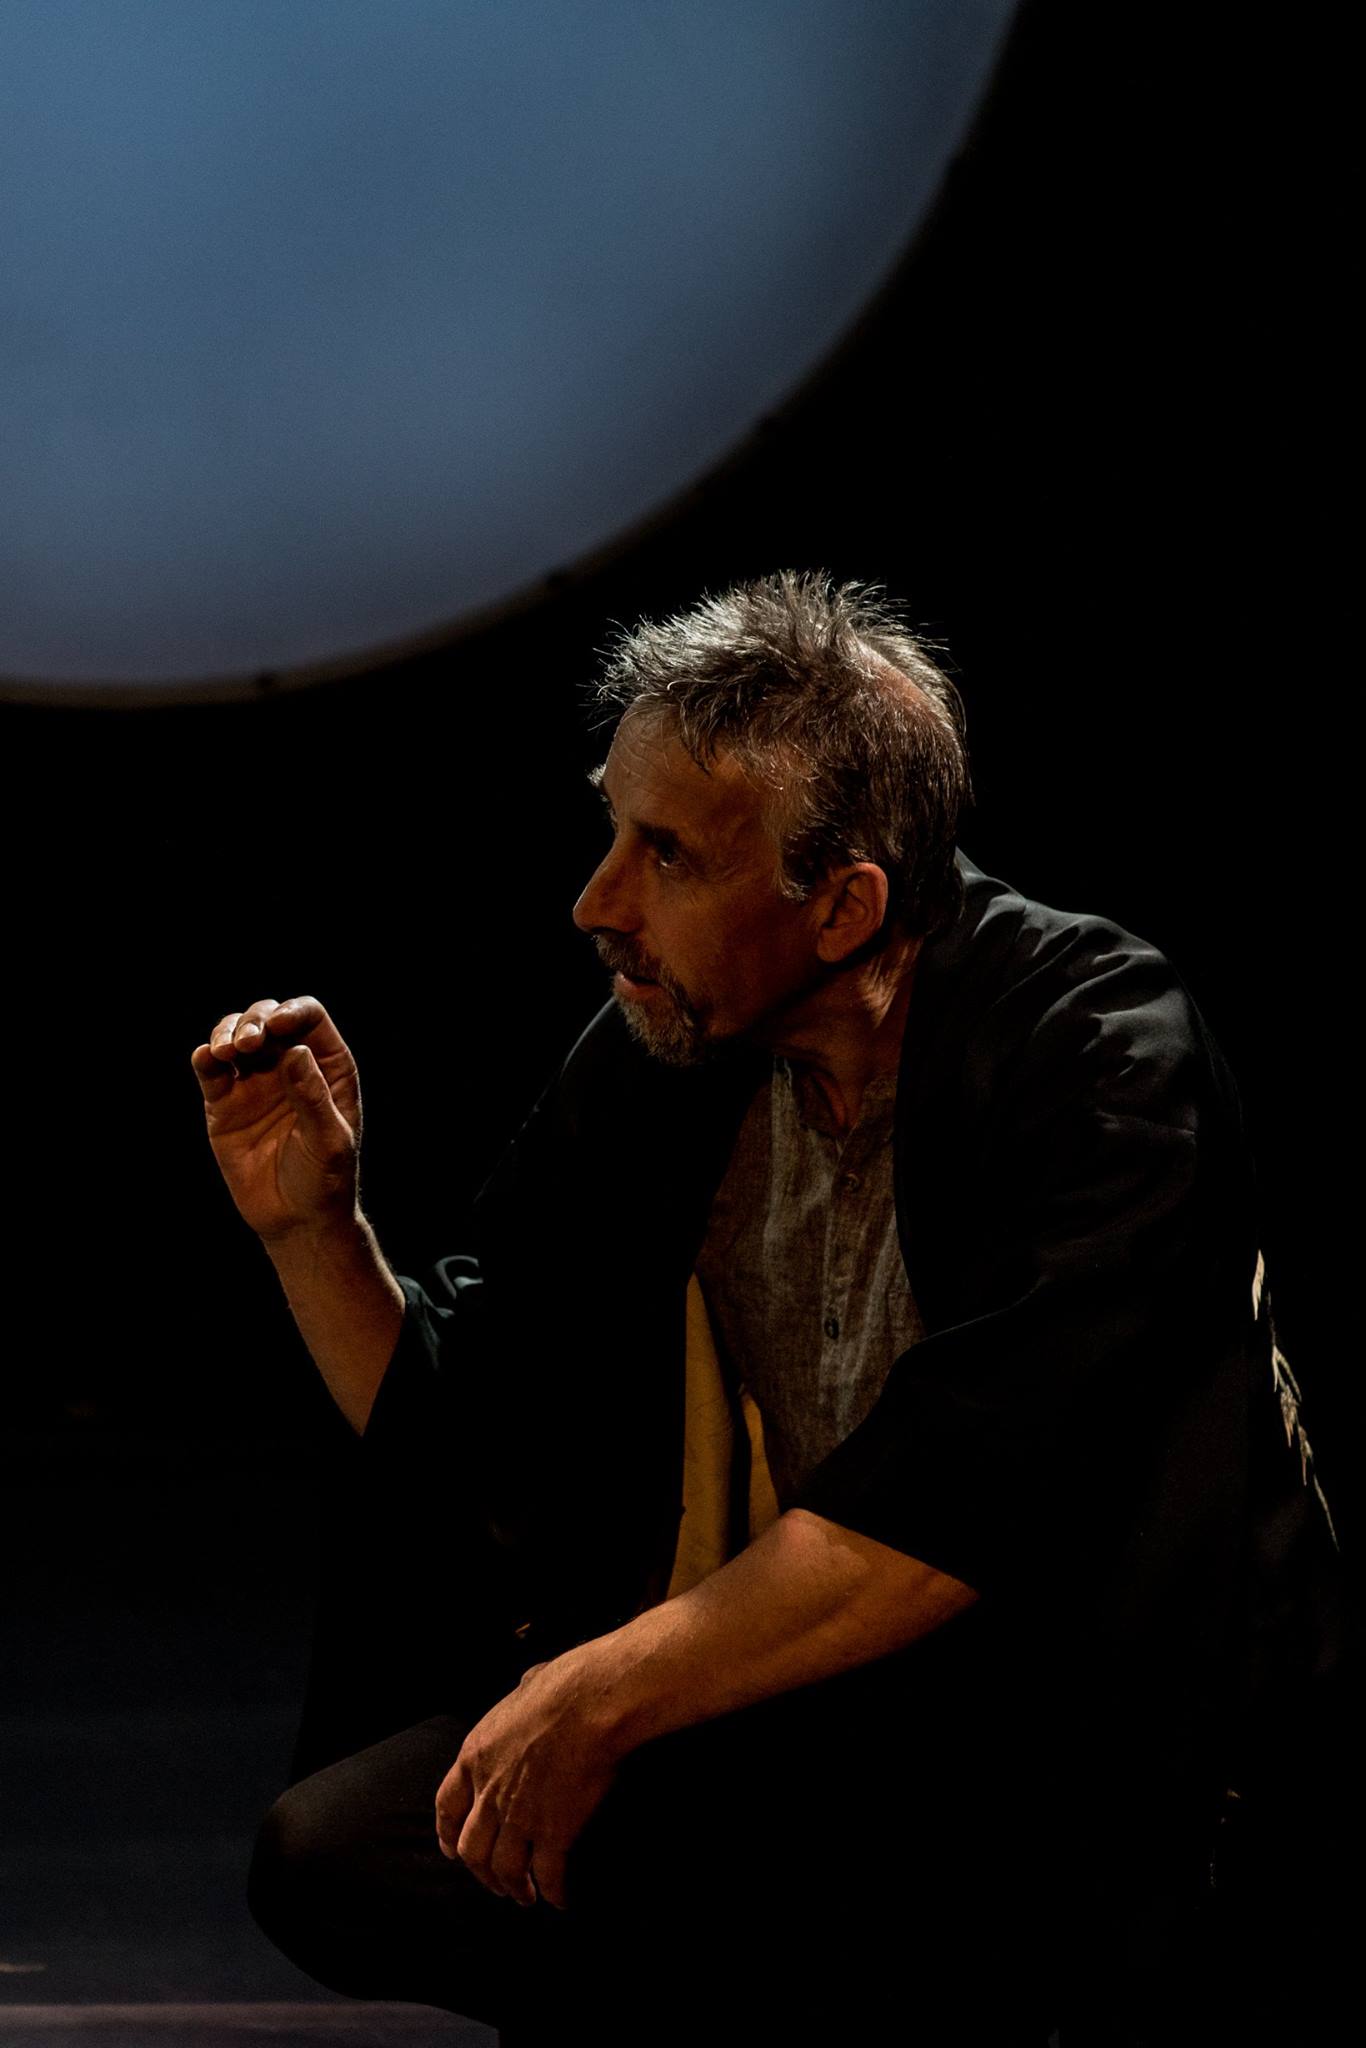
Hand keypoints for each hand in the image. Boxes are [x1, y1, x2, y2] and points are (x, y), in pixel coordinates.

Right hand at [191, 996, 360, 1241]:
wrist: (296, 1219)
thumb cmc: (325, 1179)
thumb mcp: (328, 1140)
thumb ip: (313, 1098)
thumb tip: (295, 1052)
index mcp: (326, 1067)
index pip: (309, 1019)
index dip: (293, 1013)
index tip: (278, 1027)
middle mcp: (289, 1065)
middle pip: (268, 1018)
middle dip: (255, 1020)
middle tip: (249, 1043)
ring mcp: (254, 1082)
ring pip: (235, 1035)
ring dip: (227, 1032)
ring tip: (226, 1051)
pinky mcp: (224, 1103)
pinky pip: (210, 1071)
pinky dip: (205, 1058)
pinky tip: (207, 1058)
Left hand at [434, 1653, 621, 1910]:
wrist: (589, 1703)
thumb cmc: (562, 1686)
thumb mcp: (521, 1690)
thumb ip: (516, 1707)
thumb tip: (529, 1690)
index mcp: (475, 1758)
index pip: (447, 1807)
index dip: (447, 1833)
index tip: (451, 1848)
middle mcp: (490, 1794)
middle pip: (473, 1850)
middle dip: (482, 1873)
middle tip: (495, 1883)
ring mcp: (520, 1817)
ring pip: (505, 1871)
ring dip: (514, 1889)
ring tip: (525, 1897)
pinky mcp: (555, 1832)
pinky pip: (548, 1876)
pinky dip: (553, 1893)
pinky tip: (561, 1900)